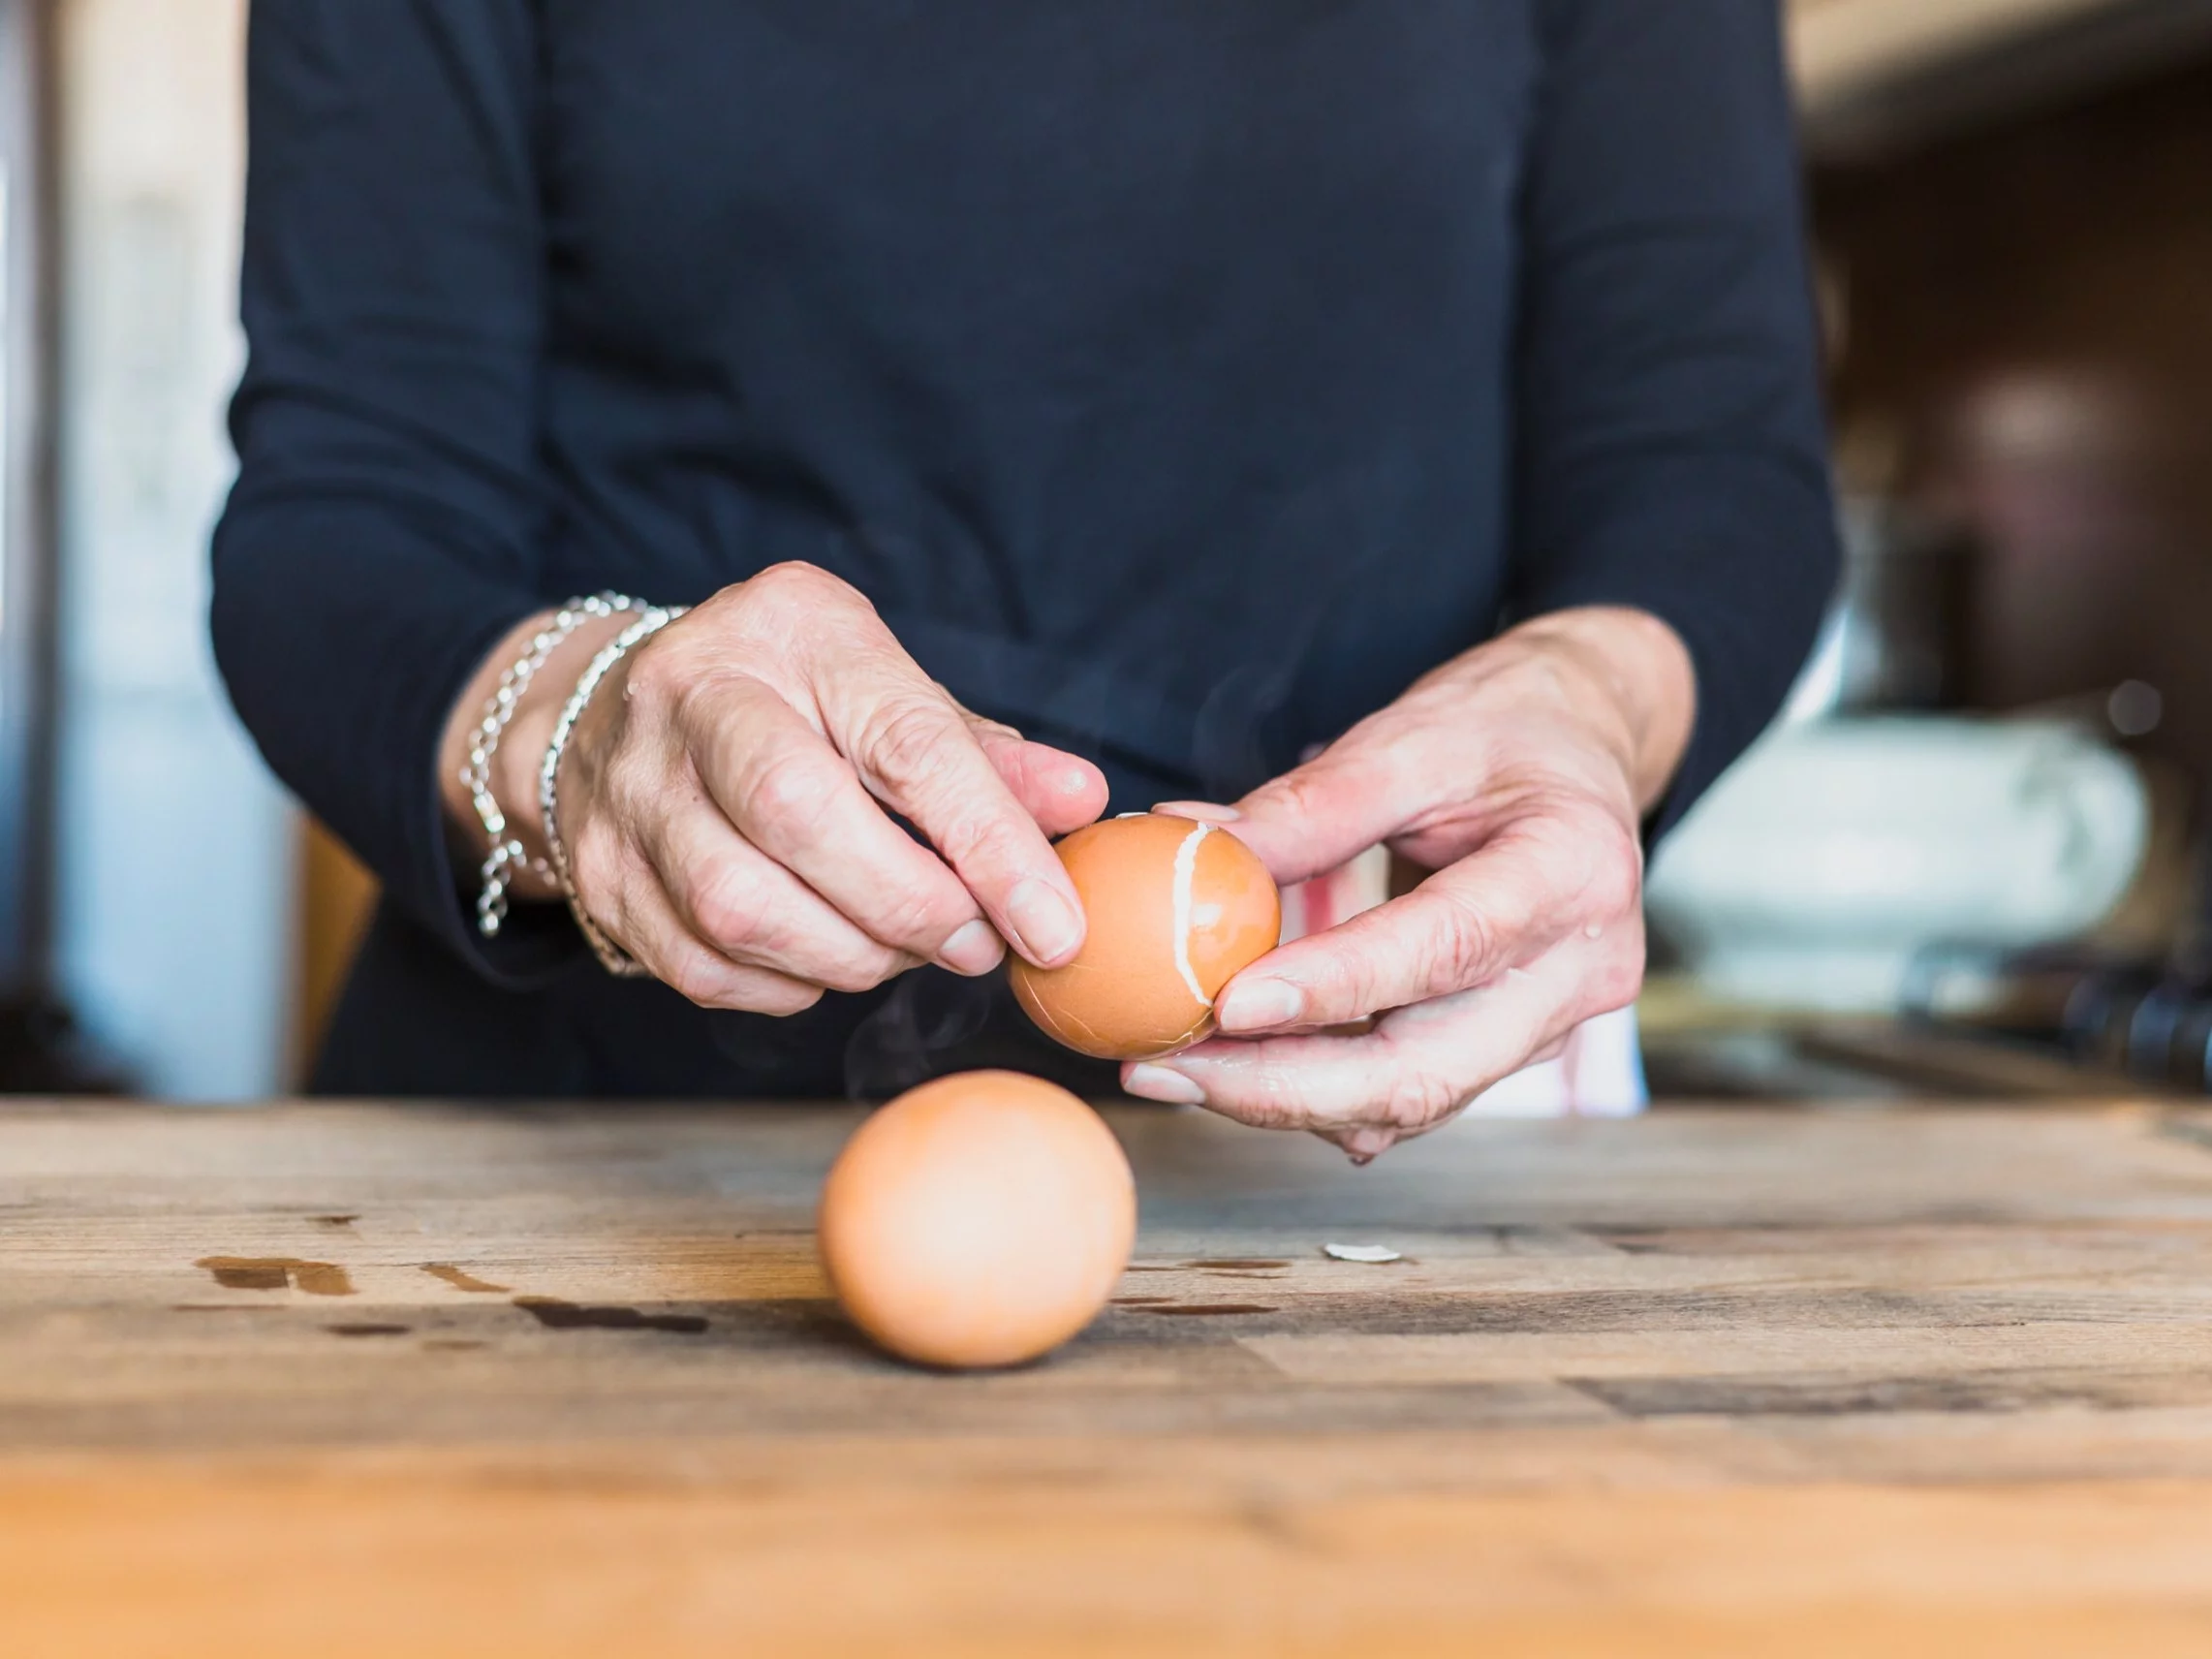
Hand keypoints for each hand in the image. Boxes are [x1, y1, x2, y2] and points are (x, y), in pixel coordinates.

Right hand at [441, 563, 1106, 1011]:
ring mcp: (629, 787)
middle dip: (911, 905)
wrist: (617, 714)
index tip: (1054, 926)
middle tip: (976, 945)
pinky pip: (705, 966)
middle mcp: (690, 693)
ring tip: (905, 948)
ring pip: (741, 906)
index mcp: (789, 626)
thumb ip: (985, 757)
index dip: (990, 844)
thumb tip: (1082, 802)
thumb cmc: (791, 703)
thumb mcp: (891, 693)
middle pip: (800, 816)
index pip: (904, 741)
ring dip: (851, 955)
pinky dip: (788, 985)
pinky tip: (828, 959)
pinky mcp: (599, 875)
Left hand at [1120, 607, 1693, 1158]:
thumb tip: (1193, 847)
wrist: (1580, 756)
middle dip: (1283, 1088)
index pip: (1446, 949)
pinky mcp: (1505, 1052)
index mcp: (1573, 872)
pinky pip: (1406, 1098)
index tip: (1228, 1003)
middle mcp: (1578, 971)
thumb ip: (1312, 803)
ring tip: (1171, 1068)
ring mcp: (1548, 1027)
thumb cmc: (1501, 734)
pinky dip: (1314, 1093)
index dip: (1333, 989)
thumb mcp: (1413, 737)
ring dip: (1282, 1101)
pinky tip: (1230, 1068)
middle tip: (1165, 1067)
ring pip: (1409, 1104)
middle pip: (1427, 1071)